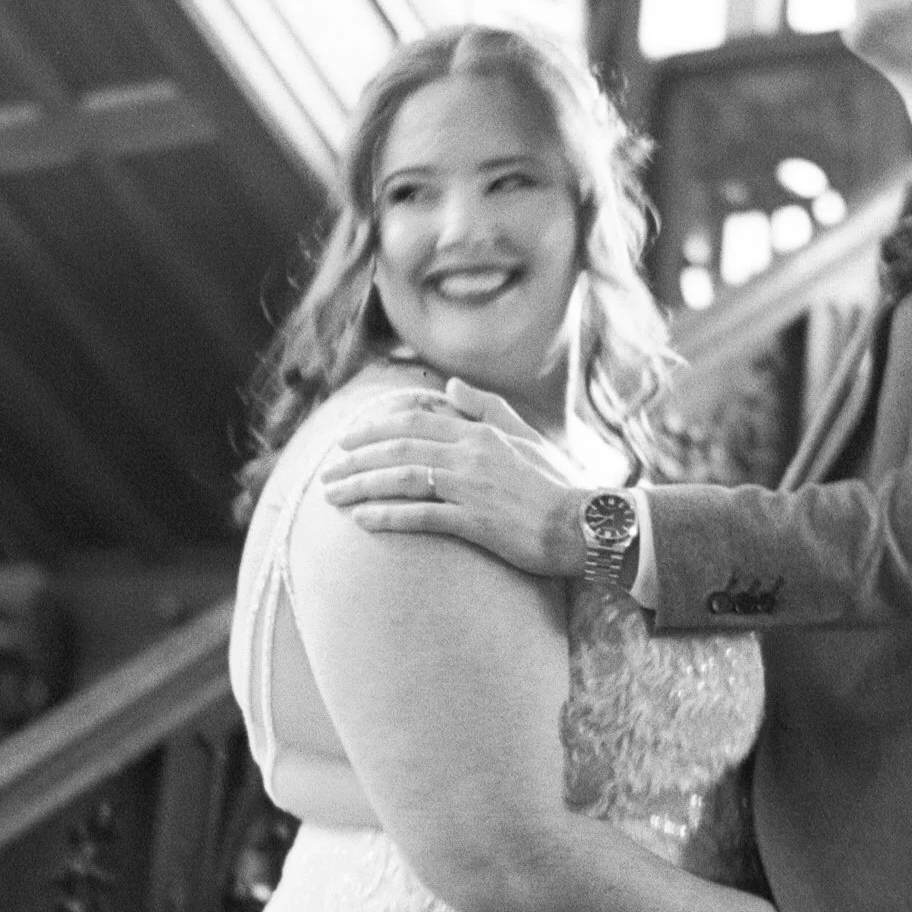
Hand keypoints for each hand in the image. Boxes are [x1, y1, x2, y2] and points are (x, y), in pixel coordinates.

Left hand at [321, 379, 584, 577]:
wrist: (584, 525)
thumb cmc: (556, 482)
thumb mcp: (524, 436)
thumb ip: (486, 408)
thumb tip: (449, 386)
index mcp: (478, 433)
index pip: (413, 421)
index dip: (372, 430)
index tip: (345, 441)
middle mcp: (469, 455)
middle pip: (397, 449)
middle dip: (354, 460)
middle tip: (327, 473)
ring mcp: (471, 489)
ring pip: (400, 479)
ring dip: (360, 487)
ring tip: (332, 497)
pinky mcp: (474, 523)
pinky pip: (420, 516)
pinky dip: (387, 516)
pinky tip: (361, 521)